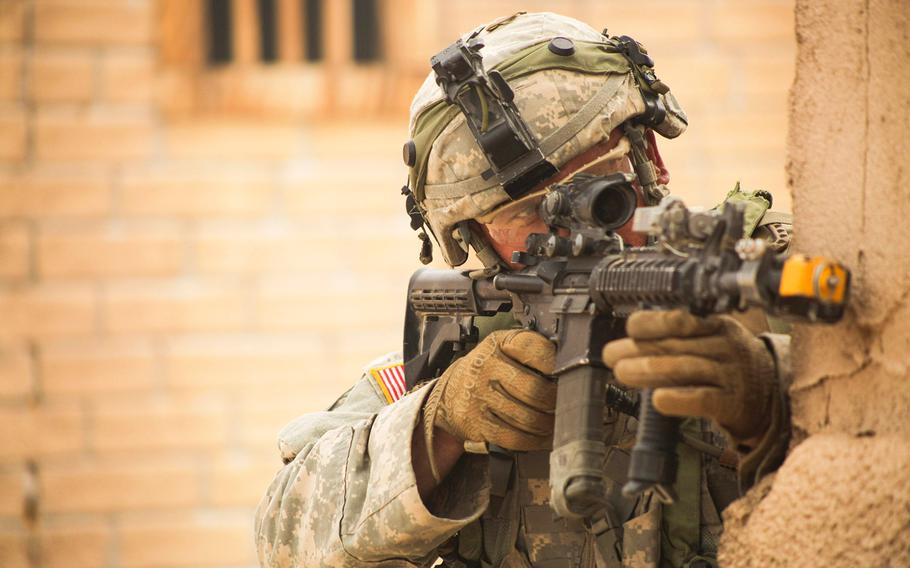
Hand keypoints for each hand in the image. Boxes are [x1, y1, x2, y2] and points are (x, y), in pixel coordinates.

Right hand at [423, 329, 556, 451]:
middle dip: (556, 401)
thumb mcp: (505, 348)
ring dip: (548, 424)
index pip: (533, 350)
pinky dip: (534, 441)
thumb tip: (569, 367)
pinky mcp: (476, 424)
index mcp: (497, 343)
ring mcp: (479, 397)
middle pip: (534, 390)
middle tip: (565, 404)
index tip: (566, 374)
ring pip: (527, 418)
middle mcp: (485, 367)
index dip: (555, 364)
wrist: (451, 393)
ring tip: (556, 422)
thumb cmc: (488, 370)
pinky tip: (542, 437)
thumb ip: (533, 350)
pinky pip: (514, 438)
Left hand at [602, 310, 776, 442]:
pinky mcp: (733, 403)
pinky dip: (678, 399)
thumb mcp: (707, 341)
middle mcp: (725, 345)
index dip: (652, 322)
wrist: (771, 394)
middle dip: (639, 349)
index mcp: (715, 324)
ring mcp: (731, 374)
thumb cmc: (727, 365)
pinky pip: (703, 398)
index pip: (681, 317)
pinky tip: (657, 400)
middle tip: (612, 356)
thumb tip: (621, 348)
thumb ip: (670, 341)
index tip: (630, 329)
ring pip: (686, 367)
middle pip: (677, 343)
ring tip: (623, 373)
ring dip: (649, 370)